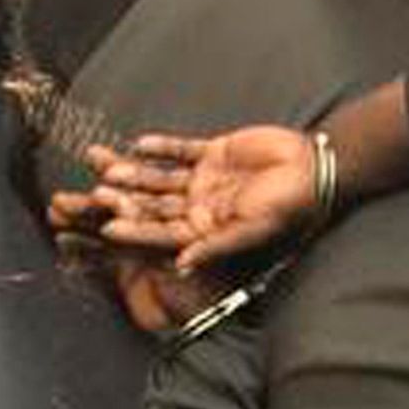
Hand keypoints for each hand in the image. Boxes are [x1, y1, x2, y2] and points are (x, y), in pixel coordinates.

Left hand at [90, 127, 316, 271]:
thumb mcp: (252, 230)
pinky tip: (140, 143)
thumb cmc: (288, 207)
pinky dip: (162, 147)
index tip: (108, 228)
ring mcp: (203, 180)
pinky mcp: (211, 153)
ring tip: (107, 166)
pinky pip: (180, 150)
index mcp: (205, 230)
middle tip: (95, 195)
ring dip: (135, 172)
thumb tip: (182, 266)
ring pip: (160, 177)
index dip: (136, 230)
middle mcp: (199, 207)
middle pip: (154, 205)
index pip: (162, 233)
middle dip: (125, 201)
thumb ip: (216, 246)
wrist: (313, 168)